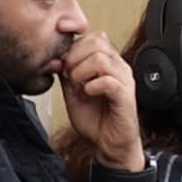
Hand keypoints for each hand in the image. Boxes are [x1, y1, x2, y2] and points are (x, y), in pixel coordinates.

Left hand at [60, 32, 144, 170]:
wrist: (109, 144)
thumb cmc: (96, 120)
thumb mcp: (73, 92)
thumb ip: (67, 74)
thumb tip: (56, 58)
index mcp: (108, 63)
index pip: (93, 37)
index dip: (74, 46)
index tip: (65, 65)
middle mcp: (118, 68)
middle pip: (97, 41)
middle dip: (76, 57)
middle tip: (71, 76)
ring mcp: (124, 80)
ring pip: (100, 59)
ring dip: (82, 72)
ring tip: (79, 86)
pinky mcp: (126, 96)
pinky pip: (108, 81)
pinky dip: (92, 86)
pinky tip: (88, 94)